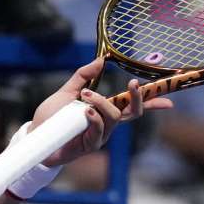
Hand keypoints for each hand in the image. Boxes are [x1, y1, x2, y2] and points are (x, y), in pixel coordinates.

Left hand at [35, 58, 173, 166]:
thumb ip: (83, 76)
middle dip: (137, 98)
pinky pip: (99, 131)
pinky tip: (86, 110)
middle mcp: (107, 123)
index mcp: (104, 110)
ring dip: (103, 102)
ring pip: (114, 117)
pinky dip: (96, 118)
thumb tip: (101, 59)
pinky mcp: (90, 145)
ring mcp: (100, 135)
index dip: (152, 103)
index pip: (132, 105)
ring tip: (85, 95)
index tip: (168, 99)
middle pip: (133, 112)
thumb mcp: (67, 92)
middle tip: (132, 83)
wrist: (35, 135)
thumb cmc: (52, 116)